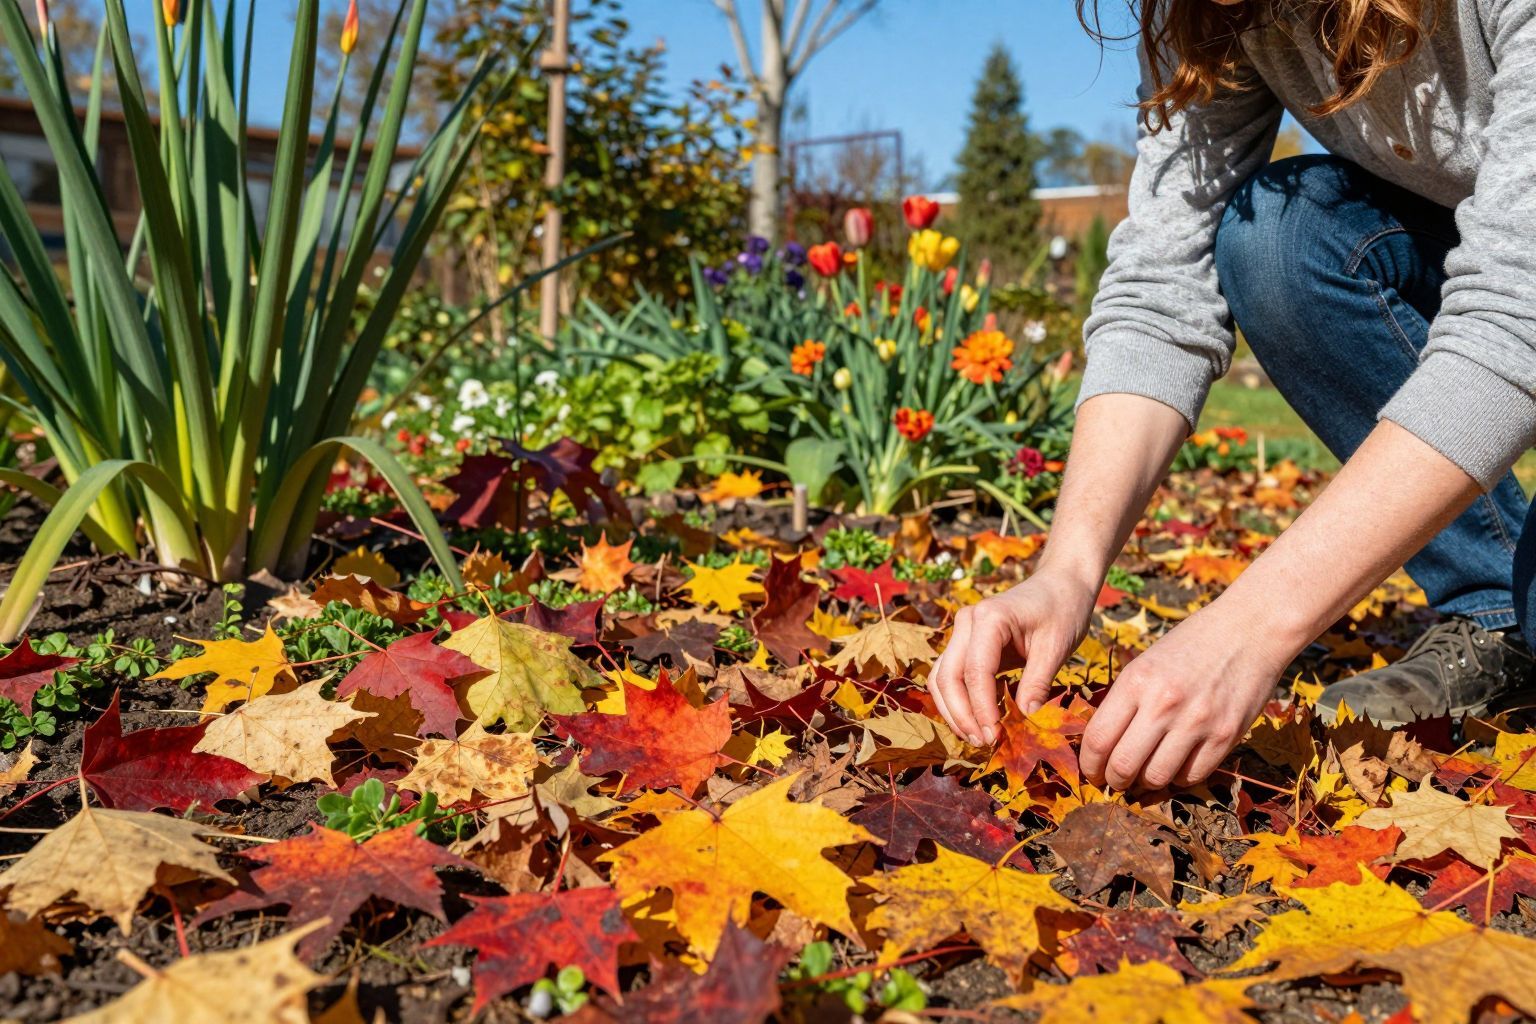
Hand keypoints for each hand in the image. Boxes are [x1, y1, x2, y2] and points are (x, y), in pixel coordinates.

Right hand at [930, 569, 1097, 745]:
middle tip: (984, 742)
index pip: (975, 671)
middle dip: (961, 714)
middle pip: (947, 676)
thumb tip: (1025, 717)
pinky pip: (953, 676)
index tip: (995, 736)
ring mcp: (964, 633)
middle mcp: (967, 623)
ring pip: (942, 678)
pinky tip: (979, 721)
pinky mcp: (968, 645)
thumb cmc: (1063, 609)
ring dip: (954, 711)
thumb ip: (1038, 680)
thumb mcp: (1058, 645)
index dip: (981, 708)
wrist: (1061, 584)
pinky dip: (960, 701)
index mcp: (989, 618)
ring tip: (978, 737)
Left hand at [1078, 603, 1291, 790]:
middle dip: (1114, 781)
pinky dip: (1178, 778)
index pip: (1098, 739)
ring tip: (1145, 775)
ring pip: (1156, 777)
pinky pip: (1191, 776)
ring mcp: (1197, 722)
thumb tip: (1102, 746)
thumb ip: (1124, 701)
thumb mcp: (1146, 663)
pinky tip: (1175, 766)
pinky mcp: (1226, 735)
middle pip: (1123, 765)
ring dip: (1145, 784)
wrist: (1249, 630)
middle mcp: (1163, 703)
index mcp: (1136, 681)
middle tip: (1115, 781)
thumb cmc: (1190, 645)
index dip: (1089, 764)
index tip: (1092, 771)